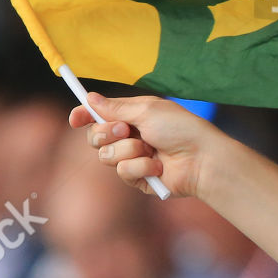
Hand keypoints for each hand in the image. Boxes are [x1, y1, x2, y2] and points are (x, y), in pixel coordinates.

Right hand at [69, 92, 216, 198]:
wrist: (202, 159)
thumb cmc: (181, 129)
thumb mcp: (147, 110)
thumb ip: (115, 108)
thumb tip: (89, 98)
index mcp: (133, 116)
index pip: (100, 116)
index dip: (84, 116)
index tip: (75, 118)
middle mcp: (131, 137)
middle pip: (95, 137)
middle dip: (106, 132)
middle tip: (125, 130)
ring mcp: (134, 158)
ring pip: (106, 156)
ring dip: (127, 150)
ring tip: (150, 149)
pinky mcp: (139, 179)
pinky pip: (123, 172)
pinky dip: (140, 167)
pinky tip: (158, 167)